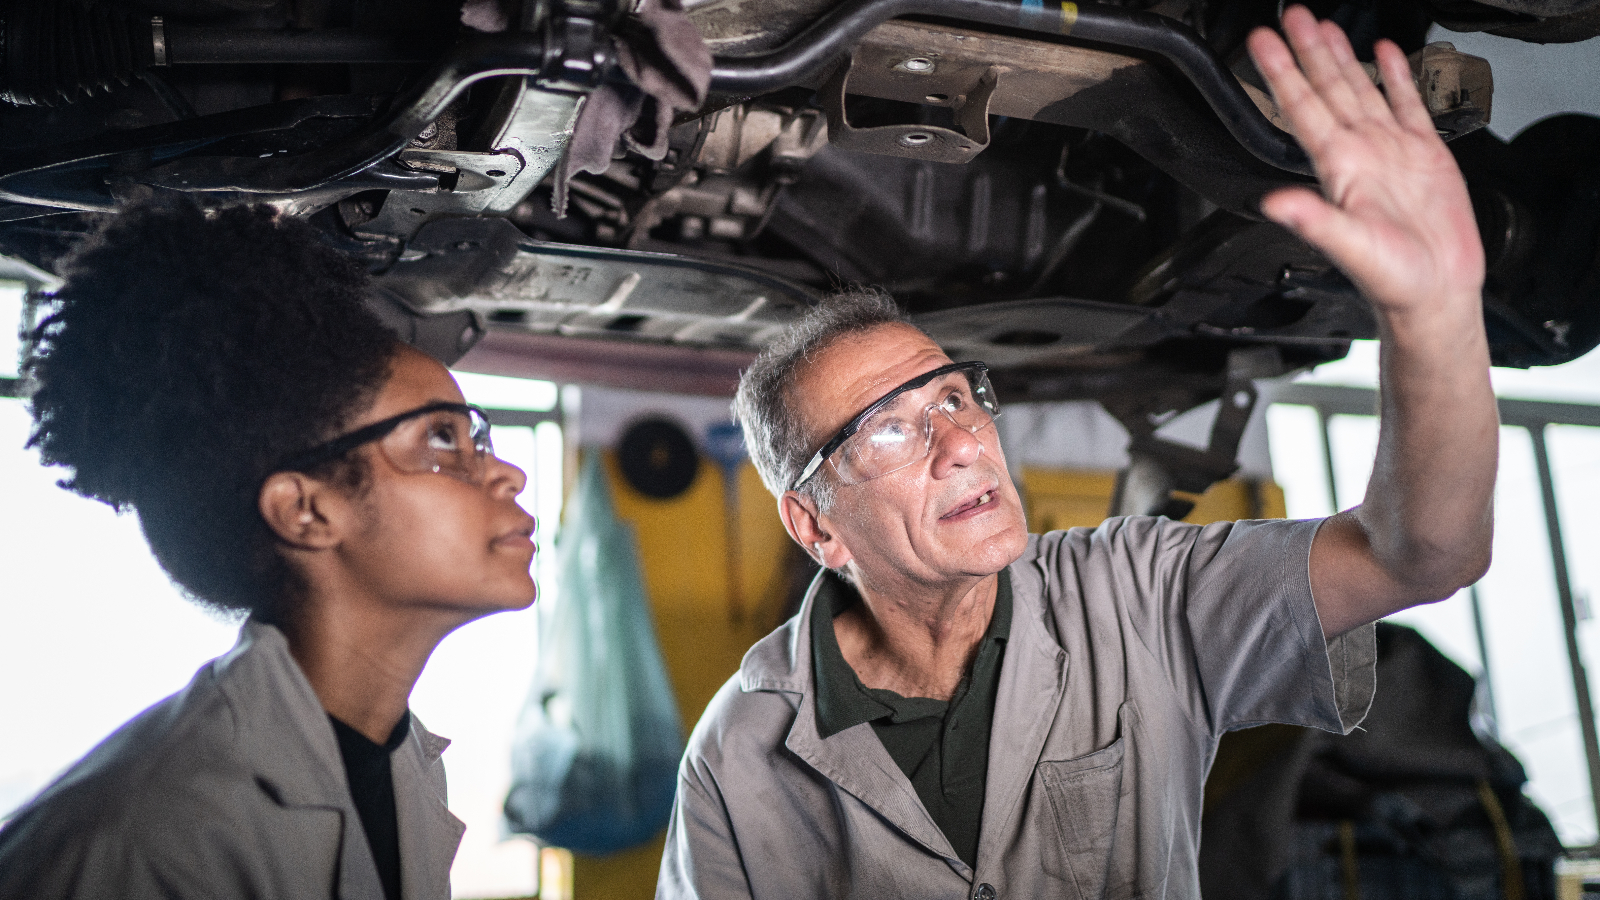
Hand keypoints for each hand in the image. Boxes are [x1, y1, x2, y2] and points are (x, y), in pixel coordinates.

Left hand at [1247, 7, 1484, 319]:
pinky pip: (1408, 106)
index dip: (1282, 73)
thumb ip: (1313, 222)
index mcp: (1339, 170)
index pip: (1301, 110)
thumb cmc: (1393, 282)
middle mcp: (1360, 155)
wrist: (1435, 295)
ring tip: (1325, 25)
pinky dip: (1397, 77)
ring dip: (1341, 58)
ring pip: (1360, 91)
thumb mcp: (1350, 249)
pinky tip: (1385, 53)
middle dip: (1307, 51)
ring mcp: (1391, 153)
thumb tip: (1275, 204)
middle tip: (1290, 15)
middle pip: (1326, 90)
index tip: (1263, 42)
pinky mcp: (1425, 157)